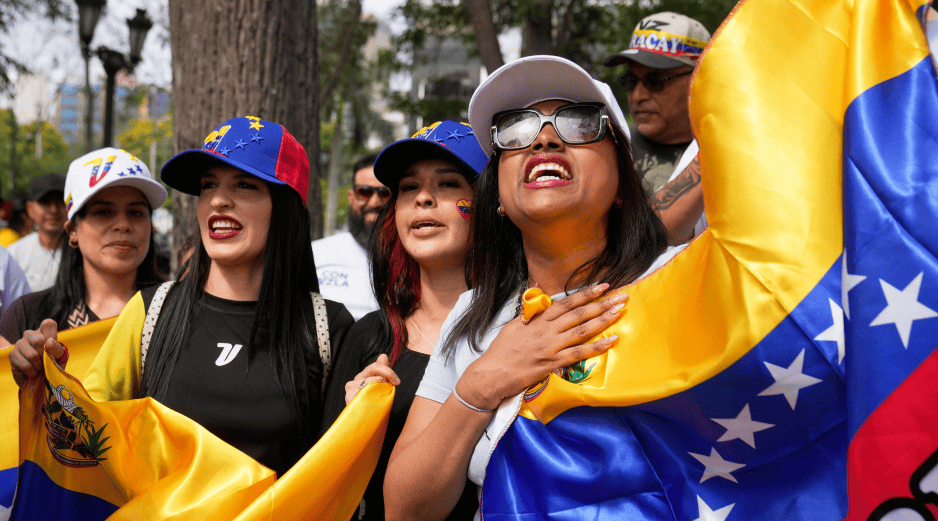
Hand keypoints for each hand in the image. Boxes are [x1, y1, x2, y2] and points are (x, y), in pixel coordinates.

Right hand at [9, 319, 64, 387]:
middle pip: (38, 340)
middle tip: (46, 361)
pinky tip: (32, 372)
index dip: (52, 335)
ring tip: (40, 368)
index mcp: (44, 332)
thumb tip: (49, 342)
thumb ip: (57, 349)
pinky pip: (25, 365)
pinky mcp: (12, 355)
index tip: (52, 345)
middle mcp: (30, 334)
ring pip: (32, 355)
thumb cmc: (53, 364)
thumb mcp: (60, 357)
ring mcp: (19, 343)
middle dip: (45, 355)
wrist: (42, 379)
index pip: (48, 324)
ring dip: (39, 366)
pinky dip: (32, 372)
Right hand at [345, 354, 400, 404]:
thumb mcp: (382, 387)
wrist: (368, 426)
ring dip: (379, 394)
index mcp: (363, 376)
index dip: (388, 372)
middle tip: (388, 394)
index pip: (375, 366)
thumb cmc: (375, 407)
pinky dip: (370, 400)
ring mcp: (350, 389)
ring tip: (377, 403)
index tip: (397, 382)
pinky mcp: (349, 398)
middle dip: (385, 384)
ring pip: (370, 384)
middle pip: (374, 374)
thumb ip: (382, 371)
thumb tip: (383, 355)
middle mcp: (355, 381)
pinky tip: (370, 406)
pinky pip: (364, 394)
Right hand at [457, 284, 626, 409]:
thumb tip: (538, 291)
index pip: (566, 303)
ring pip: (582, 331)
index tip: (603, 286)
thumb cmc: (501, 350)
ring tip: (619, 311)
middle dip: (601, 304)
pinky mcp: (553, 364)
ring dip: (603, 320)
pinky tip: (612, 340)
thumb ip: (530, 310)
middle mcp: (546, 331)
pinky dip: (597, 346)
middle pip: (579, 314)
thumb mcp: (513, 324)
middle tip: (621, 296)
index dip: (586, 294)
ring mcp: (551, 347)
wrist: (492, 374)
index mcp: (537, 319)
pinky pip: (579, 353)